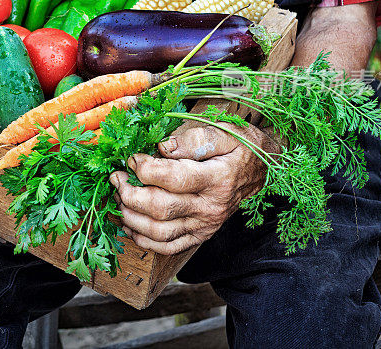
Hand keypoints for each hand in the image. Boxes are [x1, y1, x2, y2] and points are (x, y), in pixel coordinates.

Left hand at [110, 123, 275, 254]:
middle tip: (116, 178)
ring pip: (160, 232)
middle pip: (161, 208)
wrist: (264, 170)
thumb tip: (162, 147)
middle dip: (129, 193)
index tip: (131, 158)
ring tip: (118, 199)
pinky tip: (129, 225)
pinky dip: (144, 240)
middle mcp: (210, 207)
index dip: (145, 169)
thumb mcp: (225, 132)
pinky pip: (169, 247)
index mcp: (217, 178)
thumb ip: (194, 138)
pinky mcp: (201, 235)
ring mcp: (205, 225)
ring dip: (131, 218)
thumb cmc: (242, 147)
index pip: (174, 178)